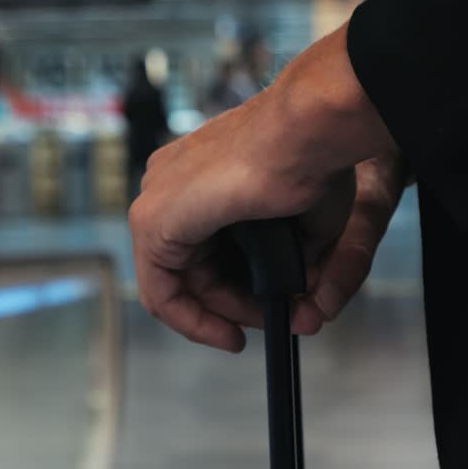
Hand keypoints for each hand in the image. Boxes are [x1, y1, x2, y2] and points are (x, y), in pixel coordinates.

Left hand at [130, 22, 402, 351]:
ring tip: (267, 324)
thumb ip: (301, 263)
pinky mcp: (152, 220)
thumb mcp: (310, 223)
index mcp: (204, 170)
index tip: (272, 308)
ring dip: (223, 315)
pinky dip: (193, 321)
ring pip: (177, 283)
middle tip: (278, 320)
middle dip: (237, 305)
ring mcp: (157, 198)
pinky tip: (229, 336)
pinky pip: (160, 291)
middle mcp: (173, 181)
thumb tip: (309, 307)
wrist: (305, 132)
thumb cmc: (316, 158)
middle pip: (193, 267)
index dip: (239, 286)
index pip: (207, 245)